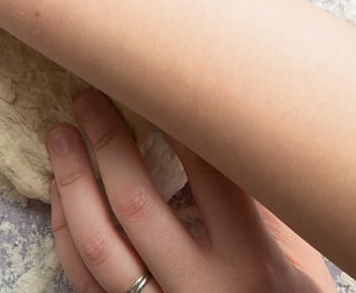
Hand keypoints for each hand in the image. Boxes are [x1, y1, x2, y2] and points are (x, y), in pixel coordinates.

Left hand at [47, 90, 335, 291]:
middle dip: (107, 142)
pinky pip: (82, 279)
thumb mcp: (295, 252)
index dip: (177, 125)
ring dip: (73, 182)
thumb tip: (222, 125)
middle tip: (89, 98)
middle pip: (136, 205)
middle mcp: (201, 289)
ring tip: (60, 135)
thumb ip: (261, 199)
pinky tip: (60, 192)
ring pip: (98, 244)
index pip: (209, 178)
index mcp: (249, 261)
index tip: (154, 83)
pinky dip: (65, 230)